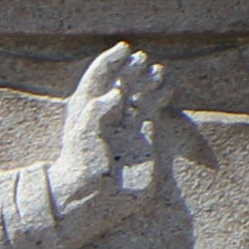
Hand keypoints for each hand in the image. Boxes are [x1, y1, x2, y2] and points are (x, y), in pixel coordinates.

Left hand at [55, 40, 173, 225]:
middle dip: (128, 71)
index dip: (108, 63)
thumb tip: (115, 93)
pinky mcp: (140, 140)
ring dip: (146, 82)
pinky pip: (150, 113)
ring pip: (136, 97)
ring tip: (156, 69)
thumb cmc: (81, 171)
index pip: (97, 81)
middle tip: (140, 59)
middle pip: (118, 86)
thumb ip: (95, 114)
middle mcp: (105, 119)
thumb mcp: (82, 141)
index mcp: (85, 114)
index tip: (122, 49)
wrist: (92, 200)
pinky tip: (167, 86)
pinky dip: (159, 98)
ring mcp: (123, 129)